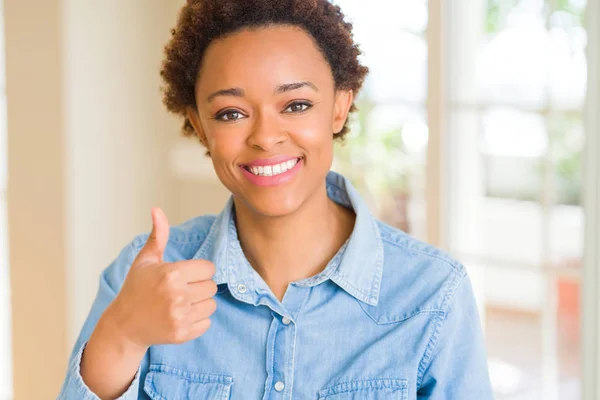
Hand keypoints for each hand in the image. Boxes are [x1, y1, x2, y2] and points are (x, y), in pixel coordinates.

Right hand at [107, 207, 217, 348]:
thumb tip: (157, 209)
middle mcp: (176, 295)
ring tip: (181, 303)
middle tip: (182, 290)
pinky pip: (207, 322)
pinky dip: (198, 320)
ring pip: (211, 304)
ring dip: (200, 303)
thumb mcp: (145, 260)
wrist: (124, 325)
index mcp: (171, 273)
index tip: (185, 275)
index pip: (209, 268)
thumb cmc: (136, 288)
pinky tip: (180, 316)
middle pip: (211, 287)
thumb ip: (158, 236)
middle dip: (199, 287)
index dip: (199, 270)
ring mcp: (179, 316)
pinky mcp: (182, 333)